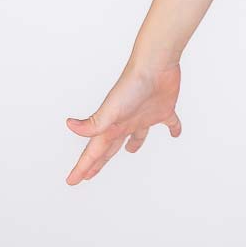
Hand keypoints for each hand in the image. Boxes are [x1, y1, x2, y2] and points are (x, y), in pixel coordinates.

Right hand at [64, 62, 182, 184]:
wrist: (156, 65)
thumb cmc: (132, 85)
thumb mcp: (110, 109)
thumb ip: (94, 123)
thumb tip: (69, 126)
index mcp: (112, 127)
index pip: (94, 152)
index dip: (82, 167)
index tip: (72, 181)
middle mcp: (125, 123)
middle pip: (110, 148)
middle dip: (99, 162)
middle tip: (90, 174)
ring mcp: (144, 116)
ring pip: (137, 135)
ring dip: (134, 144)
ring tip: (131, 151)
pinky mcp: (163, 110)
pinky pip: (170, 122)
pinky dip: (173, 127)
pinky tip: (176, 132)